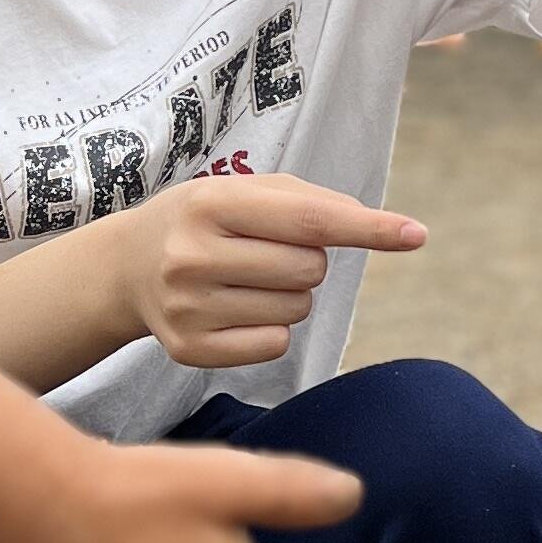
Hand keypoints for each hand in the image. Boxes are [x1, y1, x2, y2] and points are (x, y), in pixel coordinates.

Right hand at [114, 171, 425, 374]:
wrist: (125, 267)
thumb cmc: (204, 221)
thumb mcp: (243, 191)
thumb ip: (311, 203)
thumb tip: (379, 228)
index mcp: (211, 204)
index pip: (310, 220)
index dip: (368, 228)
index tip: (416, 233)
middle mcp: (193, 256)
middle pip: (309, 269)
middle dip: (306, 260)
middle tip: (263, 251)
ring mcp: (188, 309)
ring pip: (297, 310)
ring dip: (290, 294)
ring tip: (245, 278)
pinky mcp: (188, 351)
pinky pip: (276, 345)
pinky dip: (272, 329)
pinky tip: (235, 309)